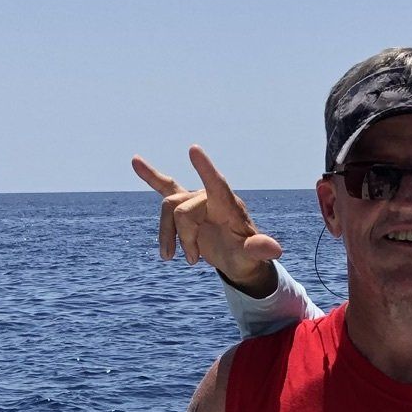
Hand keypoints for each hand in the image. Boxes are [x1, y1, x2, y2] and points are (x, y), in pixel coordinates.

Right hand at [130, 145, 282, 294]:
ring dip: (167, 236)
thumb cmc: (245, 255)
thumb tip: (275, 249)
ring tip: (171, 258)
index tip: (194, 150)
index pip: (216, 184)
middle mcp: (209, 197)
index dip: (205, 170)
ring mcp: (195, 200)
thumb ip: (260, 249)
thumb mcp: (252, 256)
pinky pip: (165, 187)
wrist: (236, 258)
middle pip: (181, 209)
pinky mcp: (184, 207)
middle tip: (193, 262)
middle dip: (182, 238)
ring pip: (167, 208)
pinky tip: (135, 161)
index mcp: (227, 205)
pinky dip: (150, 176)